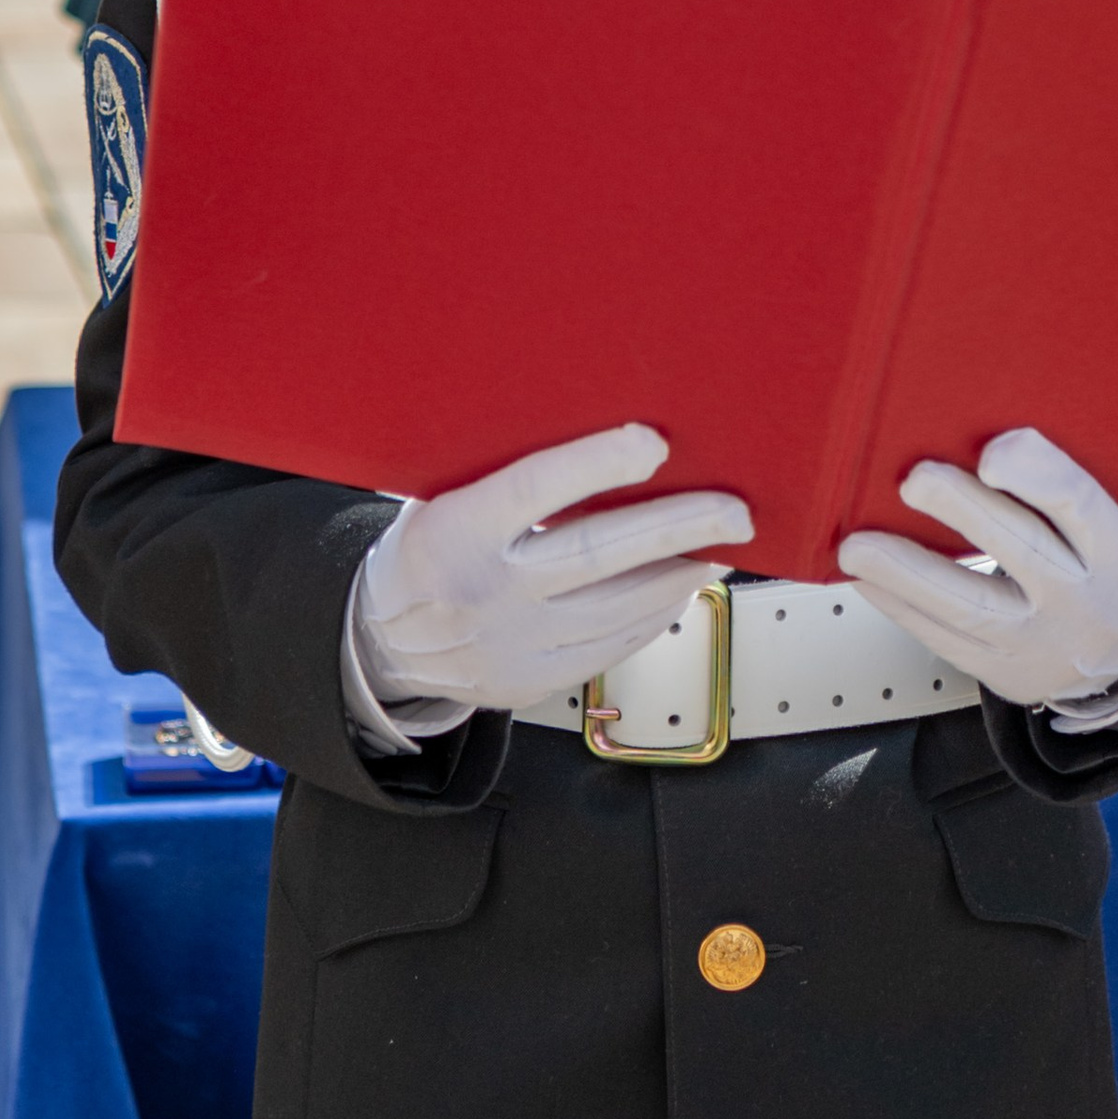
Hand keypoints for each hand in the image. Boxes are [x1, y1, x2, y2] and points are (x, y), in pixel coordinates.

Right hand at [352, 425, 749, 719]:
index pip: (534, 490)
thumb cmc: (430, 549)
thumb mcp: (444, 498)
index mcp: (458, 532)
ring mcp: (513, 645)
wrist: (382, 645)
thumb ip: (509, 478)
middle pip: (598, 556)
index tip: (653, 442)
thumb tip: (605, 437)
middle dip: (676, 529)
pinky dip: (654, 614)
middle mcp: (489, 592)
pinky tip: (681, 587)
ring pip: (618, 608)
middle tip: (735, 511)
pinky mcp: (533, 681)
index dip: (595, 464)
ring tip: (725, 545)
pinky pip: (611, 647)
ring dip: (680, 573)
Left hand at [837, 427, 1117, 708]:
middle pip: (1020, 549)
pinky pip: (944, 639)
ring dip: (906, 573)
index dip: (1036, 474)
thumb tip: (982, 435)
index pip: (1076, 501)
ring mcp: (1039, 641)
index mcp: (1115, 548)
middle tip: (913, 481)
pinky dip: (901, 607)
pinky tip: (867, 580)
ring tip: (857, 548)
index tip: (992, 453)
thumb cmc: (1104, 568)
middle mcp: (1079, 598)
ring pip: (969, 606)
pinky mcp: (1003, 670)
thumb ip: (1062, 486)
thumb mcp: (1114, 524)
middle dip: (962, 512)